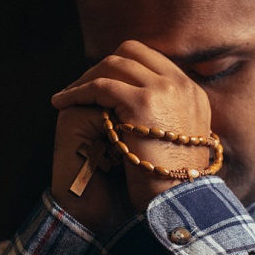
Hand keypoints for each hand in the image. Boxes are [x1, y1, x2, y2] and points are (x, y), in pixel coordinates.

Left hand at [51, 40, 211, 213]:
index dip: (123, 68)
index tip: (102, 82)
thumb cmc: (175, 183)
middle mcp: (182, 85)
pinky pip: (100, 85)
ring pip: (114, 64)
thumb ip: (168, 120)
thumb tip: (144, 114)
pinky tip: (62, 103)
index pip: (152, 61)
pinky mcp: (142, 102)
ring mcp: (164, 90)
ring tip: (66, 96)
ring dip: (86, 78)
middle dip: (102, 66)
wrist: (180, 202)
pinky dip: (77, 92)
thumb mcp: (179, 142)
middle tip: (81, 85)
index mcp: (193, 93)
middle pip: (133, 52)